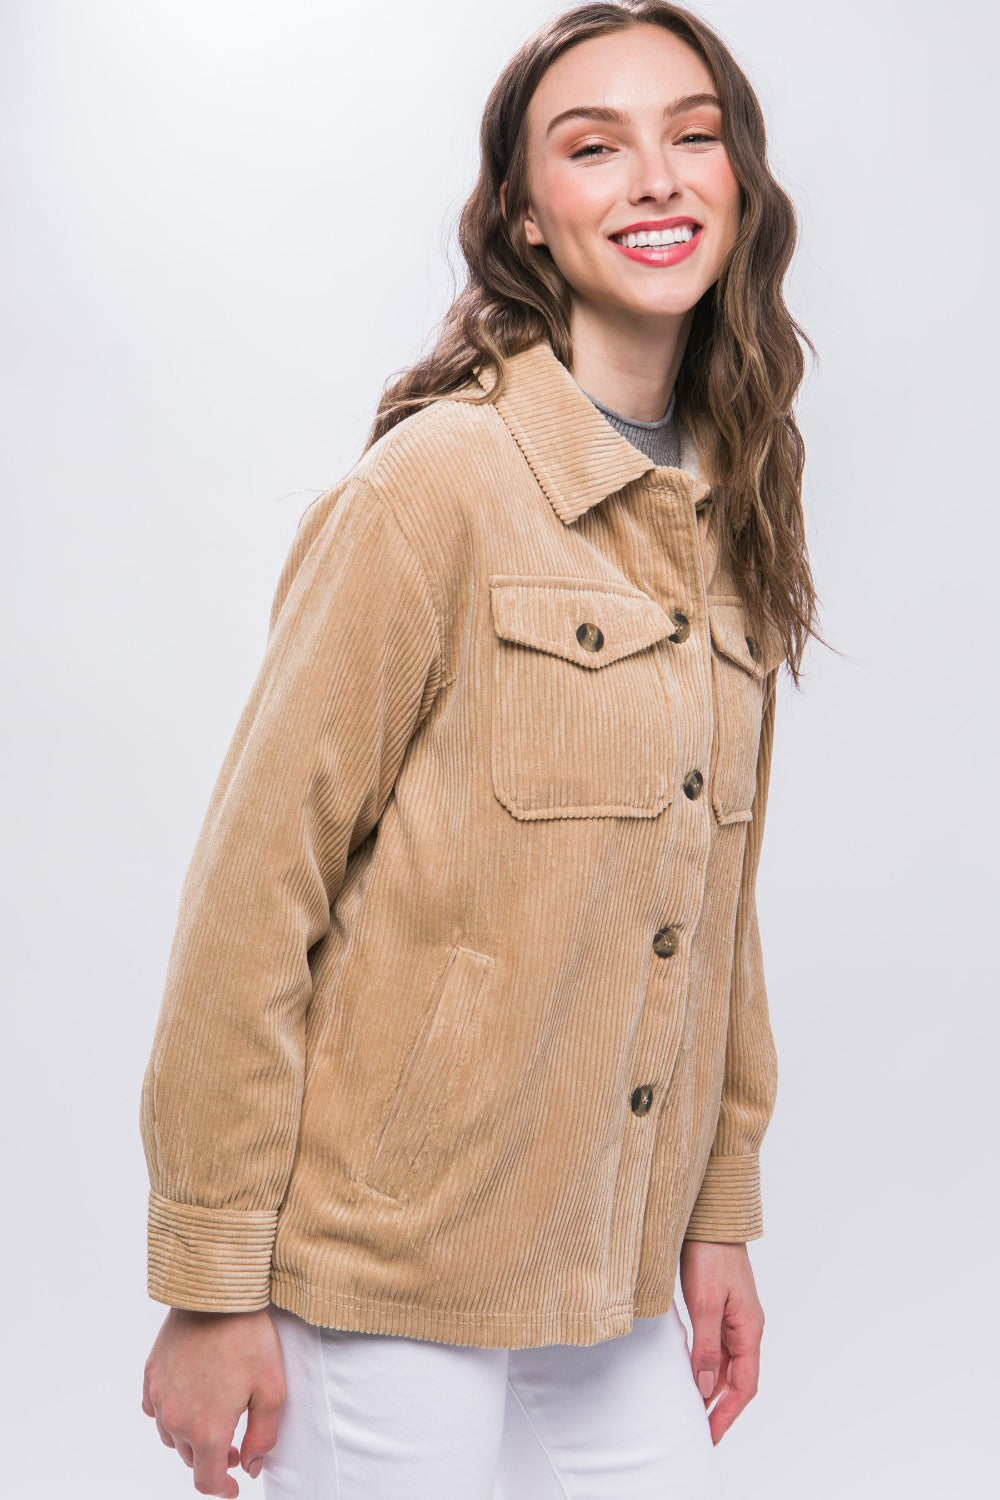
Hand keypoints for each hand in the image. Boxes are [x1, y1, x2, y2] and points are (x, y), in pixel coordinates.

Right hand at [142, 1306, 285, 1496]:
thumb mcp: (272, 1390)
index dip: (223, 1489)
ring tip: (214, 1421)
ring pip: (171, 1435)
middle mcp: (176, 1419)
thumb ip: (263, 1437)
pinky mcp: (151, 1374)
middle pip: (190, 1458)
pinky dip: (171, 1414)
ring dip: (191, 1437)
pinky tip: (189, 1400)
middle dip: (212, 1459)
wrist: (216, 1293)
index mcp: (207, 1430)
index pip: (207, 1480)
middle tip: (236, 1447)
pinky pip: (156, 1409)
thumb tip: (252, 1465)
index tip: (235, 1485)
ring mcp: (160, 1396)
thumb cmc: (248, 1338)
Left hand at [678, 1239, 764, 1443]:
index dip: (728, 1413)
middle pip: (738, 1378)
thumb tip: (706, 1386)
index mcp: (749, 1329)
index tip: (710, 1435)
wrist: (710, 1216)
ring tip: (691, 1409)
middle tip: (699, 1430)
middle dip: (720, 1407)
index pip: (744, 1385)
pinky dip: (705, 1364)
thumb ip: (707, 1346)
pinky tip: (691, 1371)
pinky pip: (717, 1346)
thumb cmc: (710, 1253)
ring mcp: (734, 1316)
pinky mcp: (720, 1306)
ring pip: (727, 1363)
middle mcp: (746, 1327)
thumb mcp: (705, 1302)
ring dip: (712, 1387)